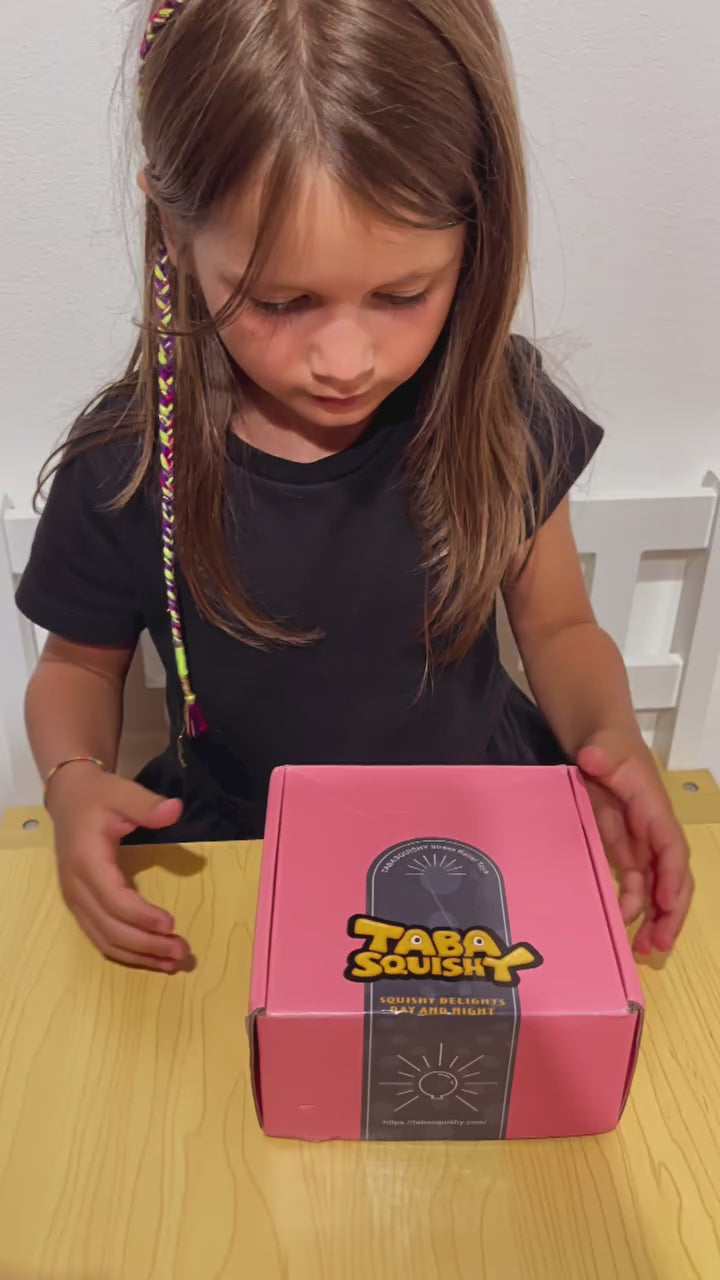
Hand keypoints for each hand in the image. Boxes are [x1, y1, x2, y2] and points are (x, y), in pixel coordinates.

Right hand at [48, 764, 188, 972]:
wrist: (69, 800)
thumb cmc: (98, 797)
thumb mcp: (122, 792)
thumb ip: (147, 804)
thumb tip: (175, 811)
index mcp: (86, 861)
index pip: (113, 898)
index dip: (141, 915)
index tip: (171, 923)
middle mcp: (77, 887)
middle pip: (110, 928)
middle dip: (146, 944)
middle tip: (182, 951)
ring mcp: (76, 901)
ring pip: (105, 940)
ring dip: (139, 955)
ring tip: (173, 962)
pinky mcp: (82, 907)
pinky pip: (102, 938)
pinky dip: (128, 952)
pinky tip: (153, 958)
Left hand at [578, 729, 693, 954]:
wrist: (599, 743)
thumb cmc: (608, 744)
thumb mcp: (604, 745)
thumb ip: (602, 753)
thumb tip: (594, 757)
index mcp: (654, 811)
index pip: (671, 848)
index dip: (672, 877)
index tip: (666, 903)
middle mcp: (654, 833)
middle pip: (673, 877)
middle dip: (671, 912)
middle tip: (658, 943)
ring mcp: (641, 844)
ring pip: (658, 888)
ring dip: (655, 918)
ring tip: (644, 948)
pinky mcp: (625, 850)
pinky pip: (637, 885)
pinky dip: (635, 906)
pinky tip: (626, 925)